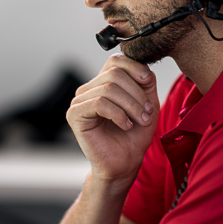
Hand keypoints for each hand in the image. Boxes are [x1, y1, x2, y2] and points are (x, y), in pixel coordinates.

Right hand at [66, 53, 158, 185]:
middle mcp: (89, 89)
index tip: (148, 82)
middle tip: (146, 113)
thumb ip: (146, 83)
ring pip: (108, 89)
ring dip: (131, 106)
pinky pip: (99, 103)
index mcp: (103, 83)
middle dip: (136, 94)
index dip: (134, 67)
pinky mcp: (74, 114)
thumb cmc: (134, 136)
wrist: (124, 163)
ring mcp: (79, 101)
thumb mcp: (147, 104)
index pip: (115, 61)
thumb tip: (144, 68)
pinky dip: (118, 114)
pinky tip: (125, 125)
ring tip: (139, 121)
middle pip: (114, 74)